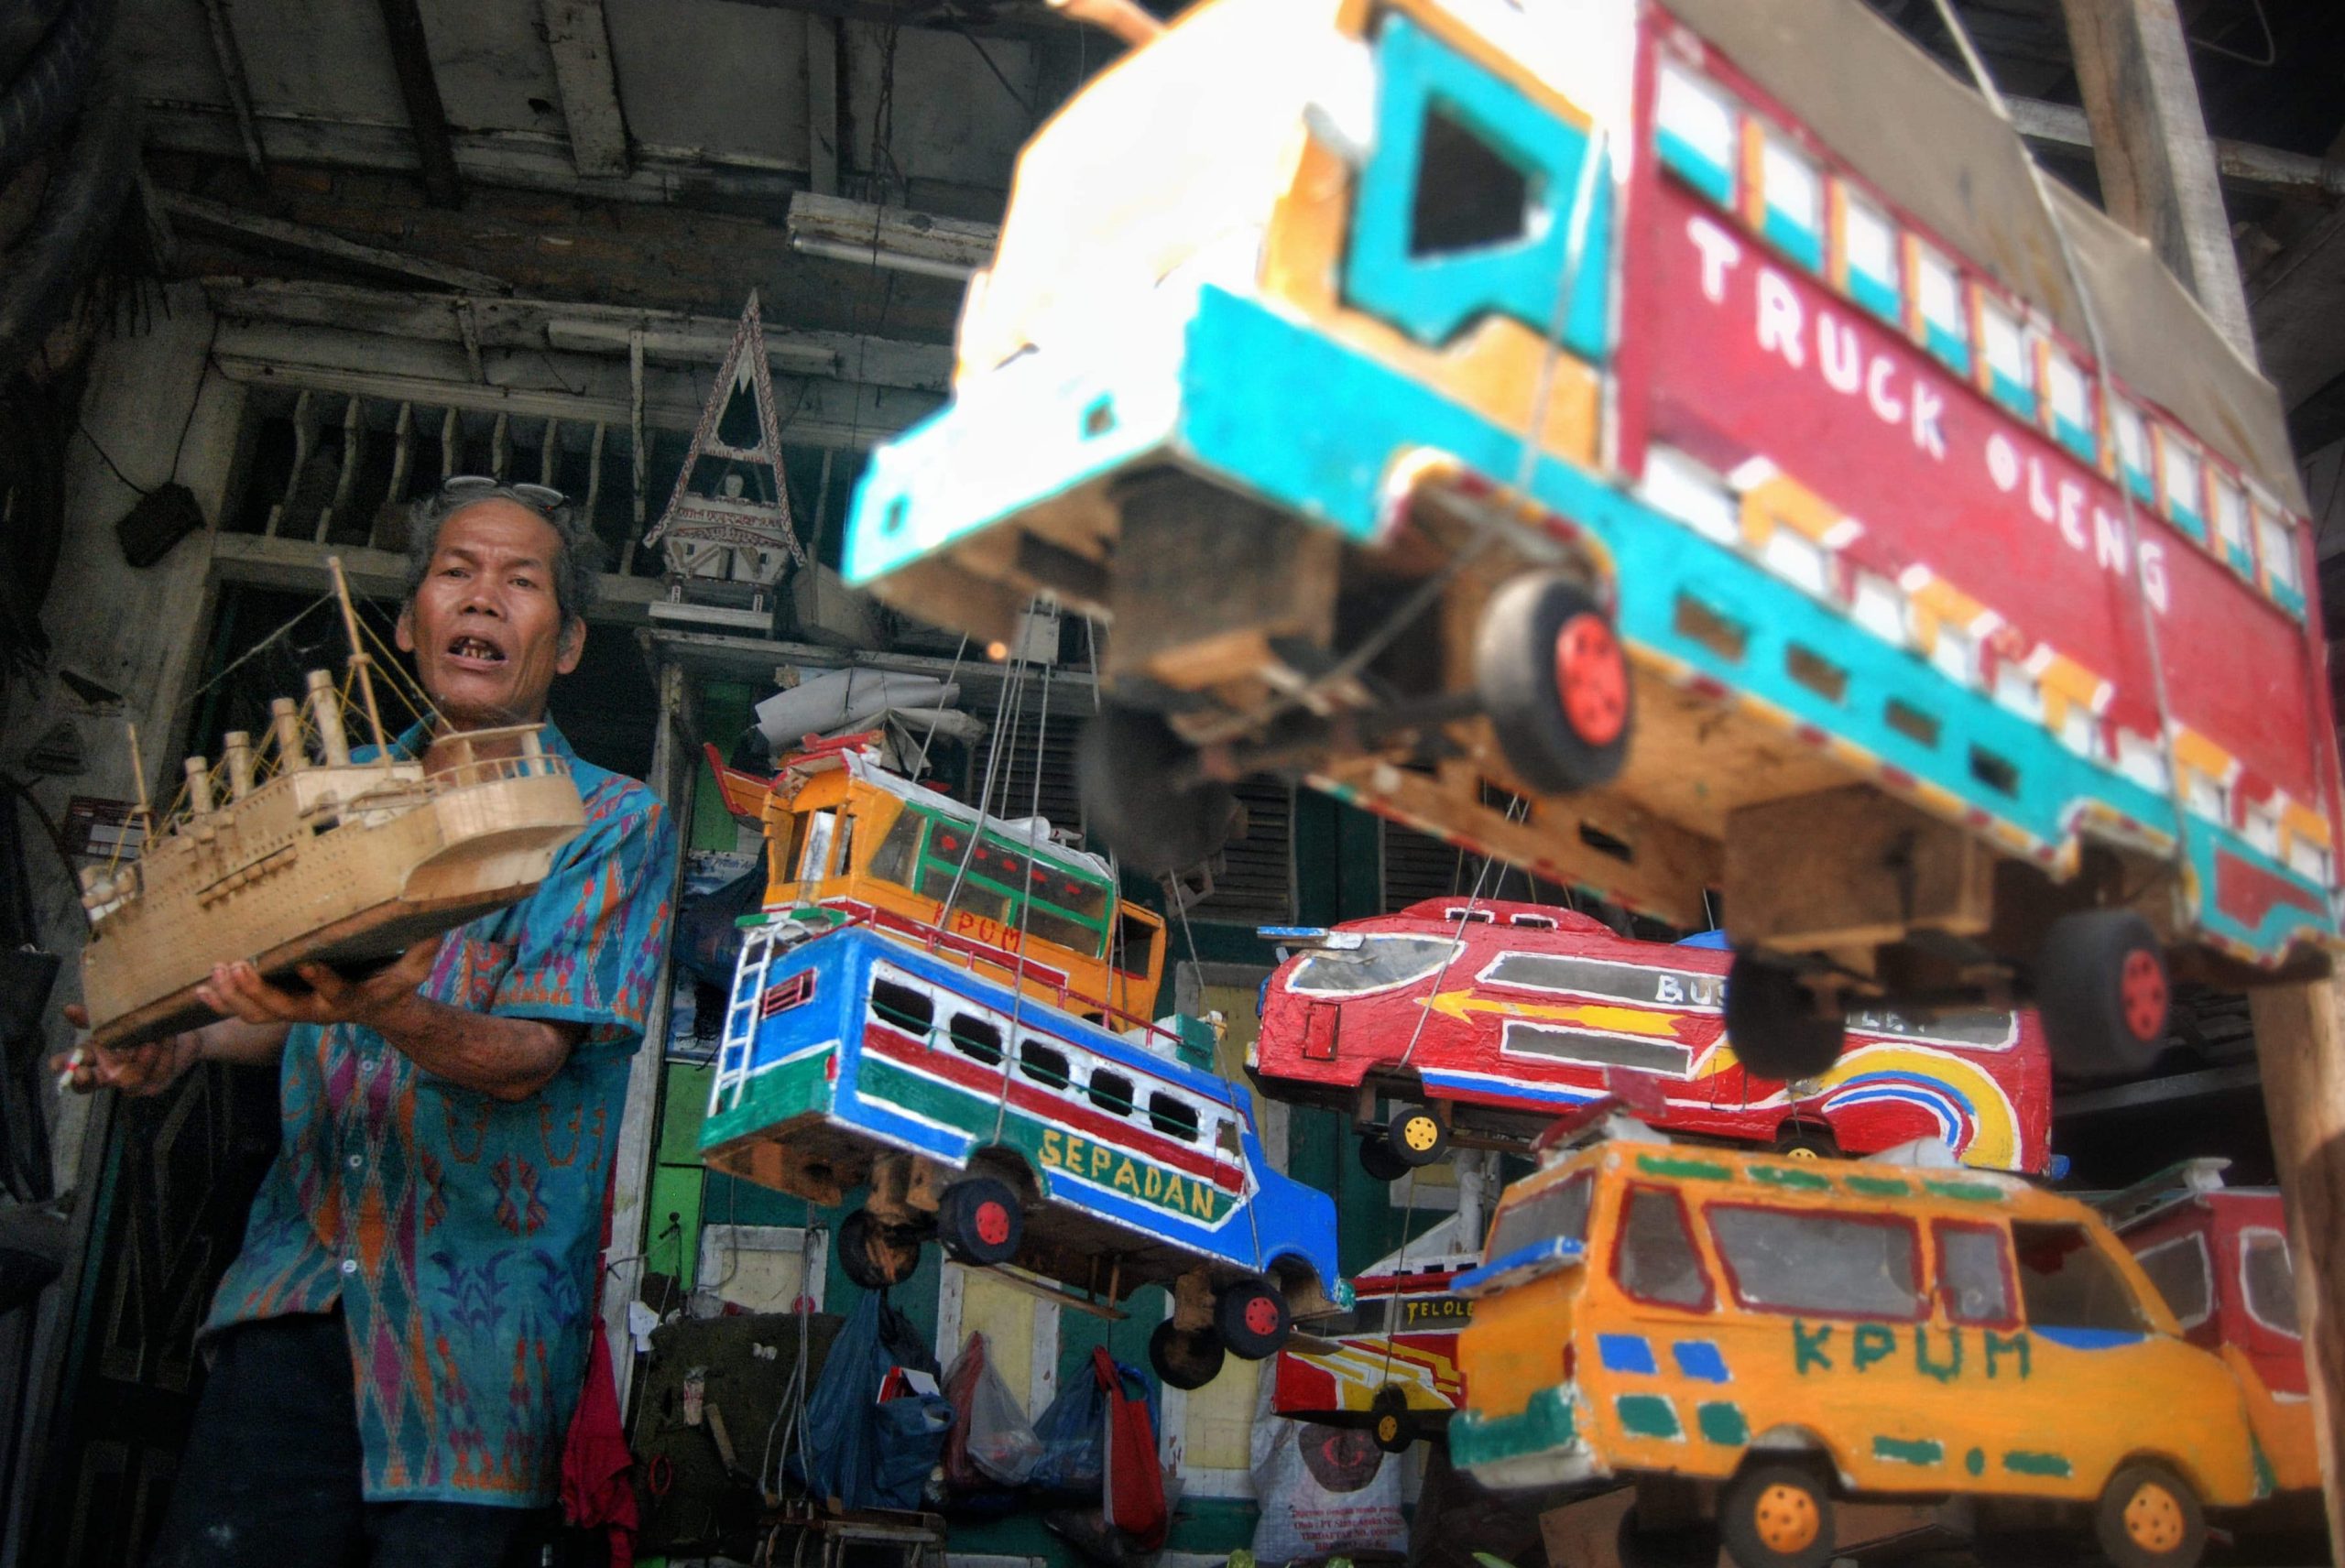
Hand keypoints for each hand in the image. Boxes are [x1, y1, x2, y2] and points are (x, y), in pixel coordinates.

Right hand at [52, 1003, 203, 1095]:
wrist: (184, 1033)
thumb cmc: (146, 1027)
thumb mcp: (119, 1019)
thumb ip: (94, 1017)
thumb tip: (69, 1009)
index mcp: (98, 1057)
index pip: (75, 1065)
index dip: (65, 1066)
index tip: (55, 1064)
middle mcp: (111, 1073)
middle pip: (91, 1084)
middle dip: (84, 1080)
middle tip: (82, 1073)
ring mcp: (132, 1082)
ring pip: (128, 1079)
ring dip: (140, 1058)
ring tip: (150, 1041)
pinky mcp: (155, 1085)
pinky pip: (155, 1072)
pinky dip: (162, 1053)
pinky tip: (165, 1039)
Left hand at [196, 941, 440, 1030]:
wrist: (381, 1011)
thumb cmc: (396, 985)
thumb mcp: (416, 970)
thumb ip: (425, 949)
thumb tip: (435, 918)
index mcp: (350, 999)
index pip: (336, 992)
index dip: (321, 980)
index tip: (306, 961)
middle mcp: (317, 1011)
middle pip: (281, 1008)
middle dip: (256, 990)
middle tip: (238, 965)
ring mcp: (296, 1011)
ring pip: (257, 1013)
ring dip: (234, 995)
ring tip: (217, 972)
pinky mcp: (281, 1008)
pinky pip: (246, 1012)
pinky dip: (222, 1003)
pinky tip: (202, 989)